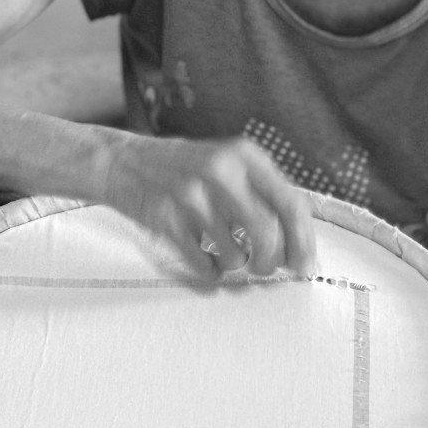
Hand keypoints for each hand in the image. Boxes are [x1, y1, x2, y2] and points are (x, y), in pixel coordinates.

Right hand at [103, 134, 315, 283]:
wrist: (124, 162)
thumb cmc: (188, 169)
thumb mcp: (231, 164)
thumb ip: (265, 194)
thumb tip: (298, 243)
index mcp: (246, 156)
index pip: (291, 204)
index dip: (302, 241)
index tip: (304, 265)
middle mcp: (221, 171)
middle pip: (266, 234)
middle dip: (271, 261)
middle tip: (267, 268)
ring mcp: (191, 195)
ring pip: (234, 255)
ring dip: (235, 264)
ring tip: (226, 252)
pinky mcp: (166, 219)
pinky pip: (203, 265)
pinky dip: (210, 272)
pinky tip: (206, 259)